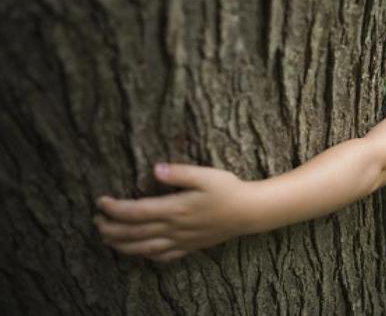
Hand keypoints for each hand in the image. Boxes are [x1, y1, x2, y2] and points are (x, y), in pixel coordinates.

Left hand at [94, 163, 253, 261]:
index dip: (114, 209)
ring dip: (122, 245)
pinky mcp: (190, 246)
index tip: (100, 202)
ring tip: (108, 239)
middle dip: (111, 229)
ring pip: (144, 248)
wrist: (249, 212)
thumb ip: (180, 172)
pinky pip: (163, 256)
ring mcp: (182, 240)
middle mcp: (174, 228)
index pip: (135, 212)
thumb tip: (155, 169)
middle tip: (96, 221)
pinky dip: (146, 255)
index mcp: (175, 208)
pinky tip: (140, 252)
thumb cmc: (229, 189)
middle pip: (134, 233)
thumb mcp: (206, 175)